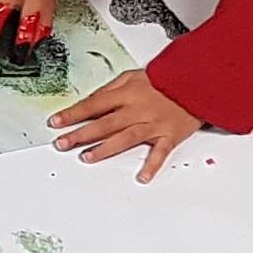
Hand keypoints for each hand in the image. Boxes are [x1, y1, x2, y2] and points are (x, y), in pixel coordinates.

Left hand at [50, 70, 203, 179]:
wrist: (196, 82)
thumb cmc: (163, 79)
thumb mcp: (132, 76)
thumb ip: (111, 90)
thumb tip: (90, 102)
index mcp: (127, 94)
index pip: (94, 104)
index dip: (73, 114)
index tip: (56, 122)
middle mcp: (138, 110)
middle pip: (104, 123)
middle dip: (80, 134)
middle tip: (62, 143)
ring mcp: (154, 124)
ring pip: (125, 138)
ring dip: (105, 149)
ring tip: (86, 157)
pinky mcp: (169, 135)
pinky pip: (160, 152)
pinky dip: (152, 165)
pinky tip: (142, 177)